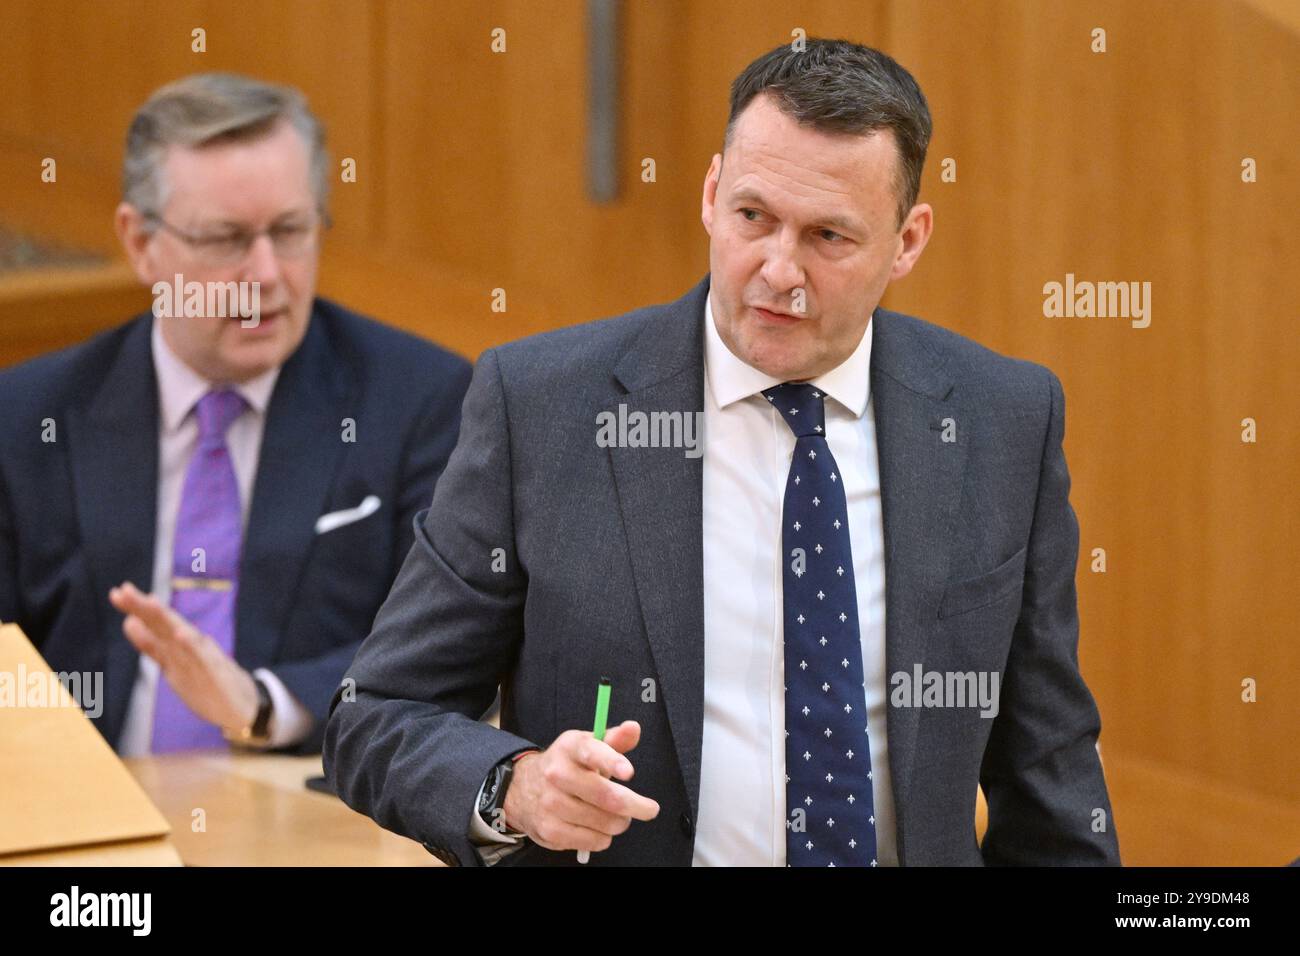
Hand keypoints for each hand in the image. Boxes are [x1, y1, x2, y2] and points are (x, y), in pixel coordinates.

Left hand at [108, 581, 258, 734]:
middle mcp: (189, 648)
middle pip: (163, 625)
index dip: (136, 610)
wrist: (244, 707)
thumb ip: (152, 646)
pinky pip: (202, 658)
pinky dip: (191, 645)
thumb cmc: (209, 684)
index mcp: (177, 648)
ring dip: (165, 619)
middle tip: (122, 590)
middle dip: (143, 608)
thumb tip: (129, 622)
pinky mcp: (216, 673)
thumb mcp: (174, 665)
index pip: (153, 625)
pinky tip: (181, 634)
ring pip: (180, 636)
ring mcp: (203, 658)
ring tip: (149, 602)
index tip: (117, 592)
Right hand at [503, 720, 659, 853]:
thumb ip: (614, 739)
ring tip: (617, 817)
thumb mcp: (586, 746)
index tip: (629, 772)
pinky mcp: (550, 830)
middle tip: (649, 809)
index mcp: (569, 748)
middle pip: (606, 796)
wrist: (523, 789)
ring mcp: (551, 804)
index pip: (591, 752)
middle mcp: (557, 774)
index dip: (612, 762)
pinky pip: (593, 841)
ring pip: (605, 822)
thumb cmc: (568, 766)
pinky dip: (604, 837)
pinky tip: (599, 828)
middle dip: (636, 805)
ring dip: (620, 823)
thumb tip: (634, 727)